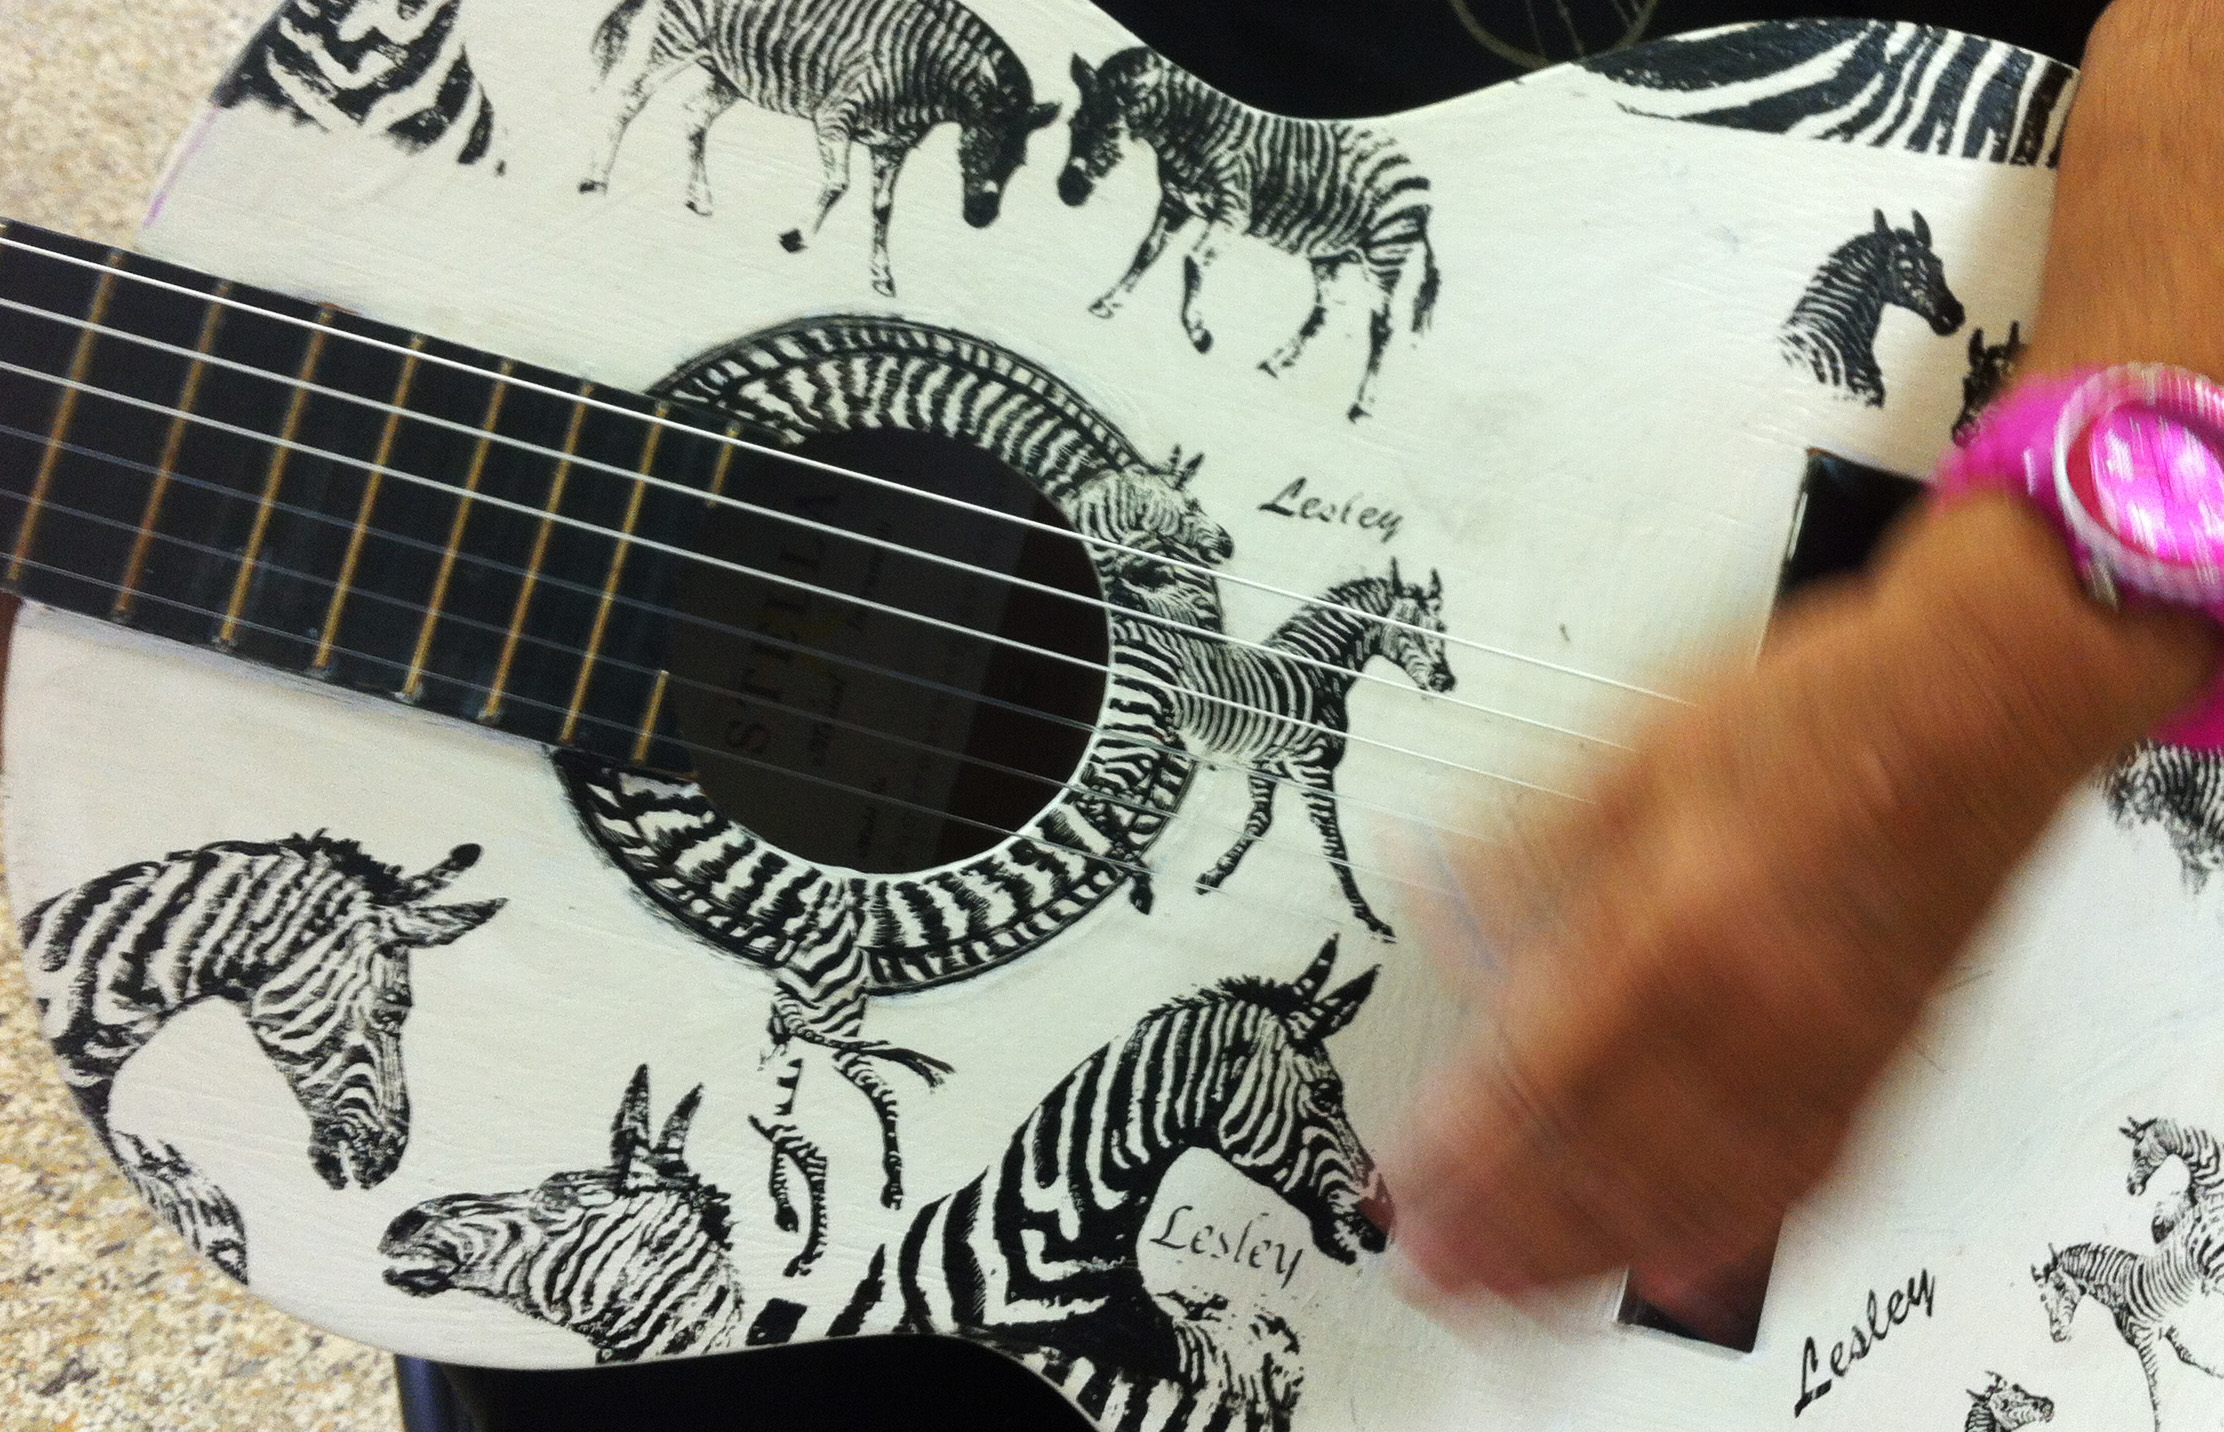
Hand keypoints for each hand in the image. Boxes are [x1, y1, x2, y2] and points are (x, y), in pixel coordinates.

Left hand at [1390, 495, 2216, 1330]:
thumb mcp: (1636, 745)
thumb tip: (1435, 906)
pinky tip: (1660, 1266)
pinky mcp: (1880, 1068)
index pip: (1545, 1073)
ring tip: (1506, 1296)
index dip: (1464, 1144)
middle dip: (1505, 1231)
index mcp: (1682, 921)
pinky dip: (1715, 1240)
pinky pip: (1795, 1189)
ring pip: (1694, 1197)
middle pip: (1609, 1160)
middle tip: (1425, 1264)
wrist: (1984, 700)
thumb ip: (1528, 842)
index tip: (1401, 1182)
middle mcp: (1760, 1011)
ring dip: (1587, 1258)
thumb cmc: (1822, 709)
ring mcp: (1829, 1053)